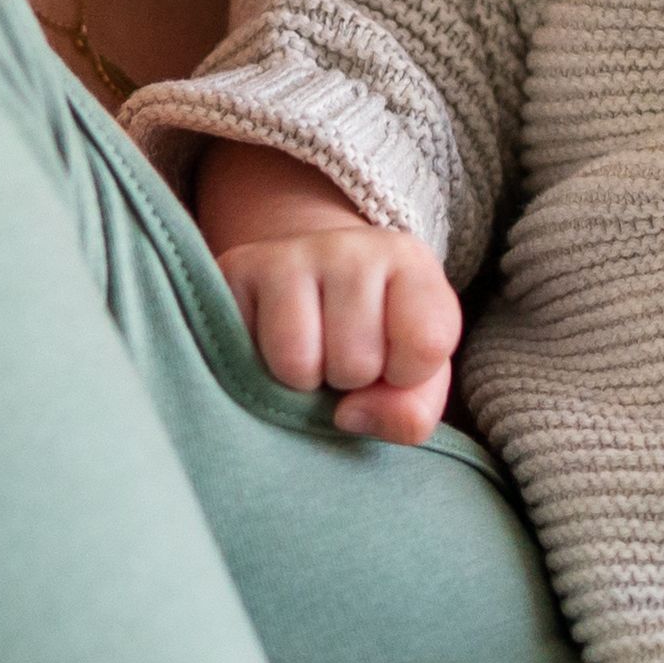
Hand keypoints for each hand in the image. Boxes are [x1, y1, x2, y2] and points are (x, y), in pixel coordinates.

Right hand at [211, 217, 462, 441]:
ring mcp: (291, 252)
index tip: (394, 362)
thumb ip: (412, 414)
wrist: (307, 287)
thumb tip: (349, 416)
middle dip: (348, 381)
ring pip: (297, 362)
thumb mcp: (414, 380)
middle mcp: (353, 246)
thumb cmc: (373, 341)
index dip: (405, 378)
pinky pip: (248, 358)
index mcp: (410, 263)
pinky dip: (260, 372)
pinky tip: (270, 346)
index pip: (425, 345)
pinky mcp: (238, 268)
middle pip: (356, 362)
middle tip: (340, 356)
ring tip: (309, 354)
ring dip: (302, 381)